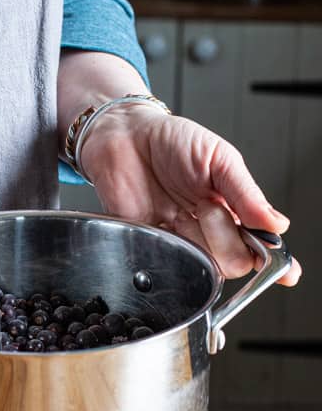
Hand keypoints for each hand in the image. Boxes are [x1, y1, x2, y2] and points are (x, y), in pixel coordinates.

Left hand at [79, 106, 301, 285]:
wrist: (126, 139)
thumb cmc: (172, 141)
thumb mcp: (219, 158)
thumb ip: (245, 193)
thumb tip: (277, 224)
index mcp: (233, 208)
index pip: (260, 245)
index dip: (273, 261)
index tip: (284, 272)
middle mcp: (208, 229)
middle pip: (234, 261)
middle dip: (224, 235)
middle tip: (206, 206)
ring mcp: (180, 239)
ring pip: (203, 265)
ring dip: (195, 238)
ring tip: (181, 210)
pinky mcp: (151, 243)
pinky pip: (167, 262)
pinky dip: (168, 247)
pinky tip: (161, 222)